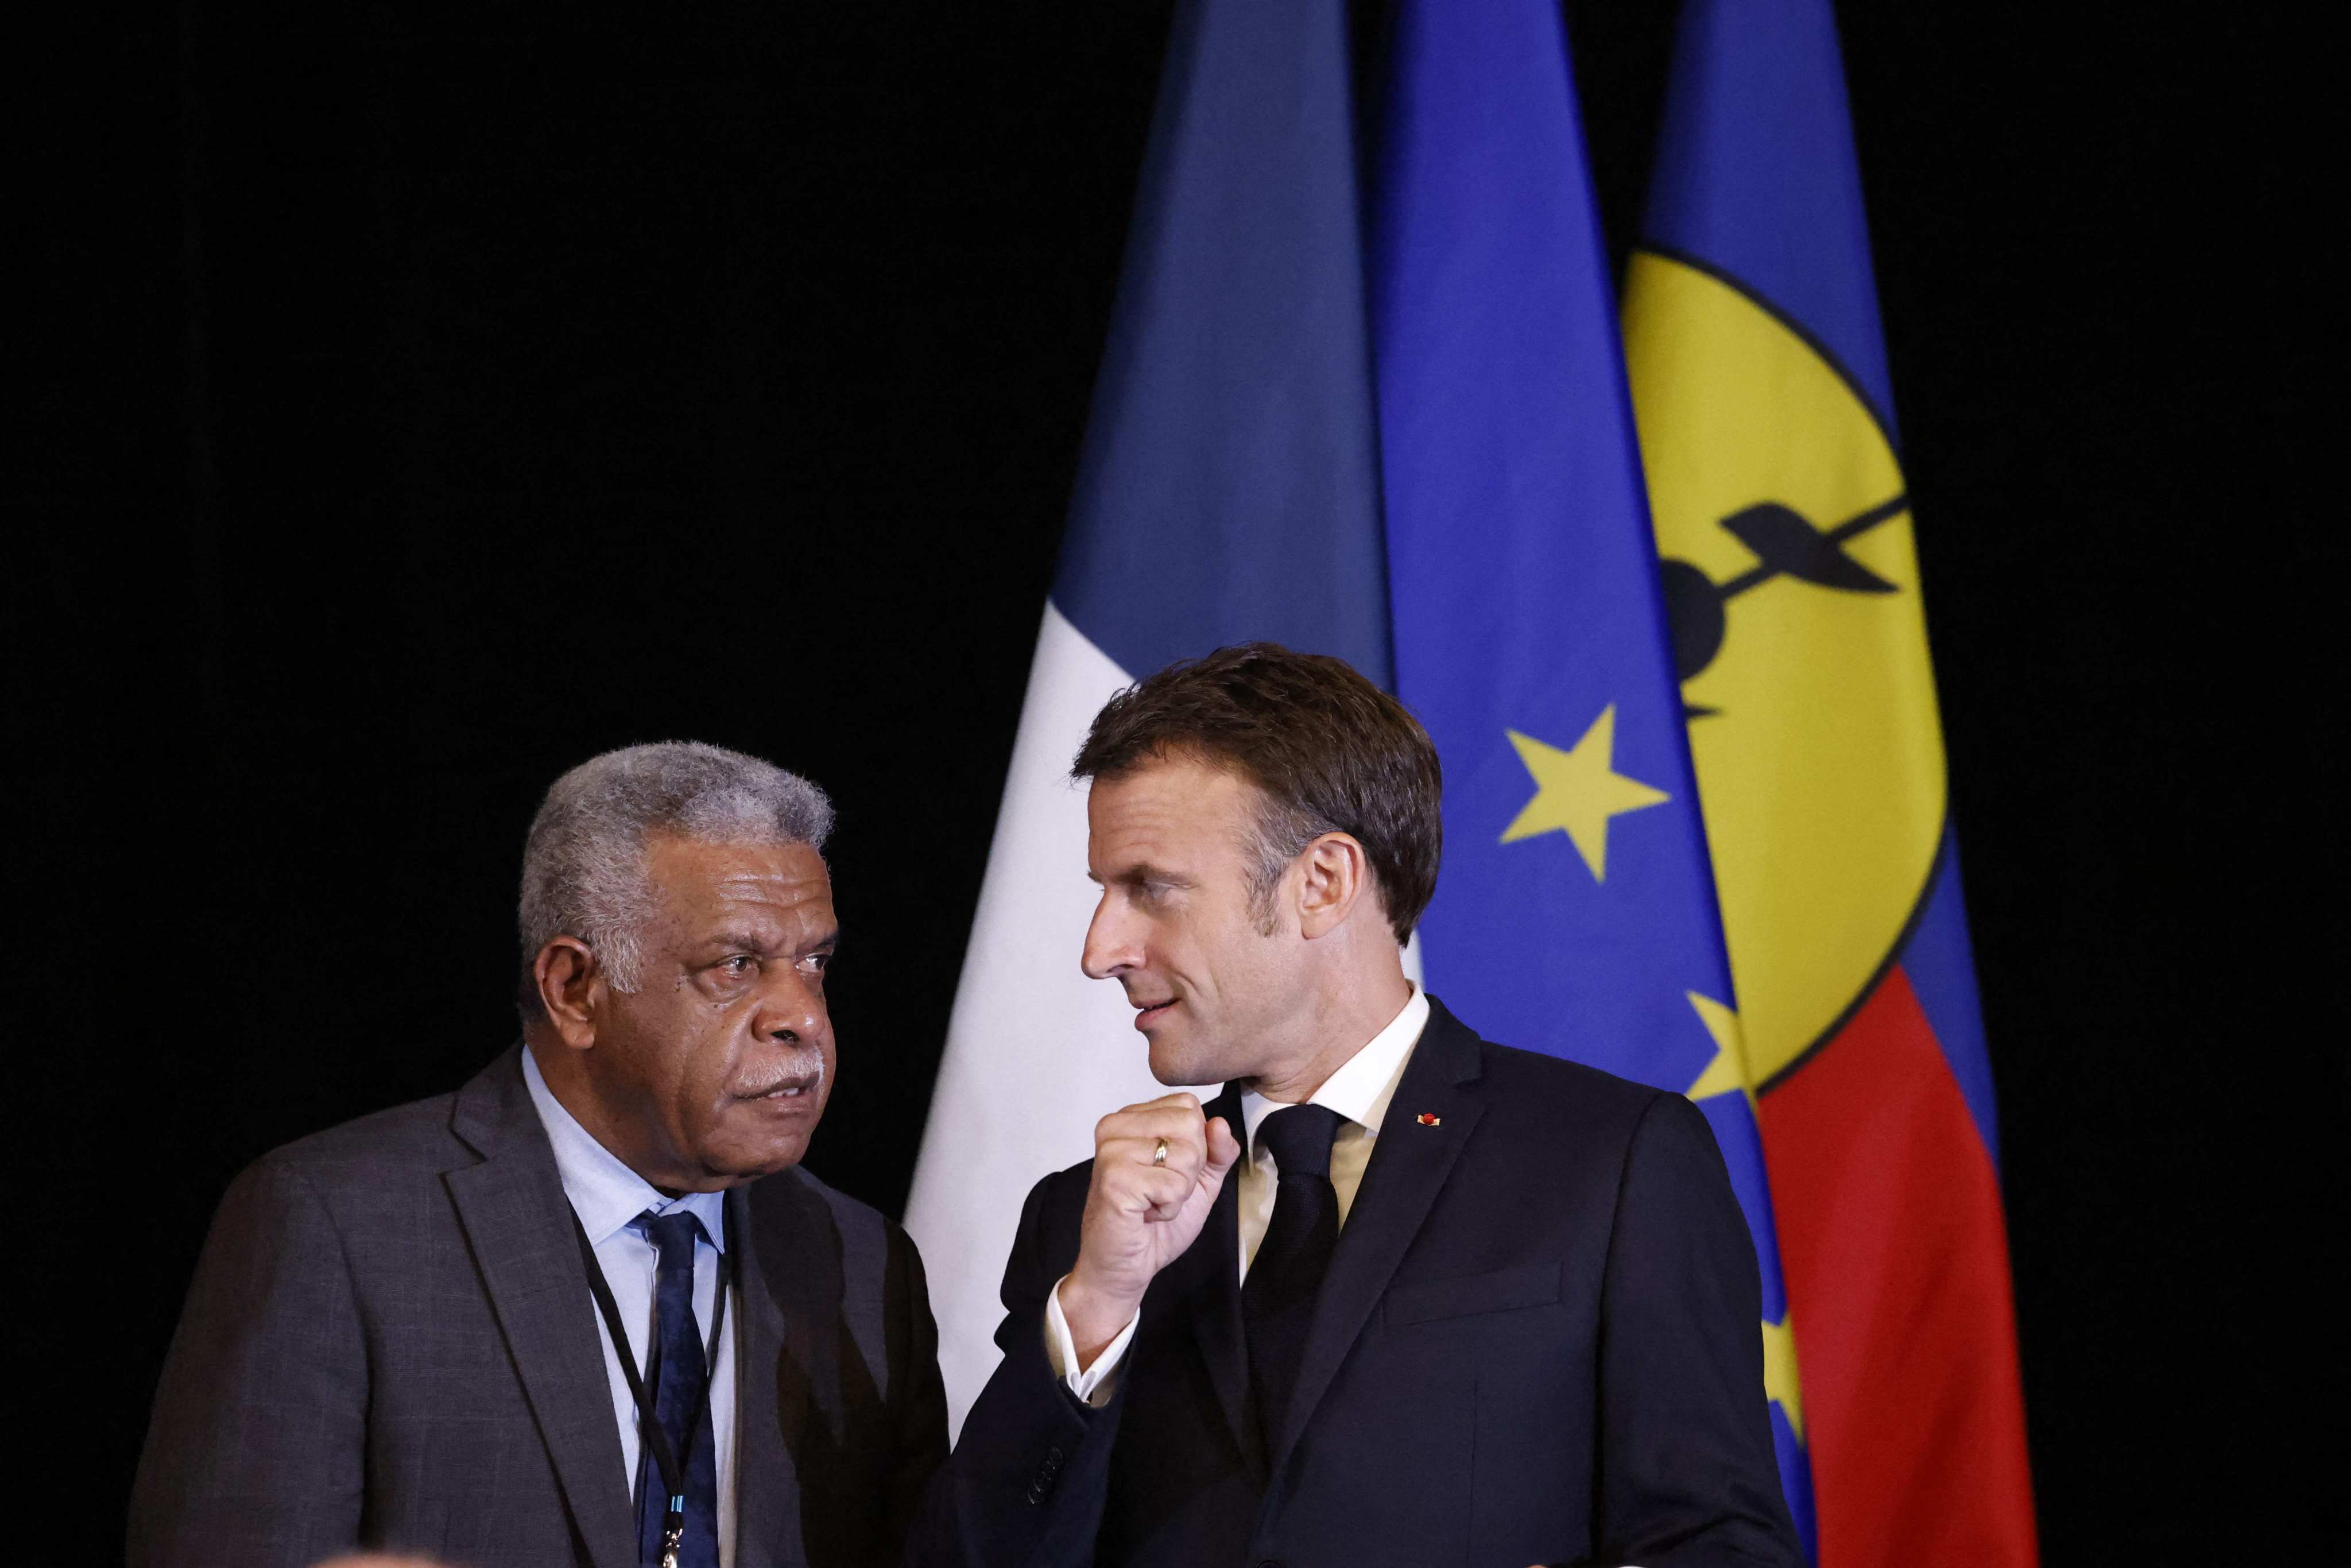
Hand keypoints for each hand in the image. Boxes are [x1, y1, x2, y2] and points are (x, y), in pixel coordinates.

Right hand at [1058, 1093, 1241, 1363]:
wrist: (1123, 1268)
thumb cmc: (1154, 1225)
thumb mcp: (1198, 1181)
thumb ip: (1217, 1151)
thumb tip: (1220, 1124)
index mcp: (1132, 1118)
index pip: (1189, 1106)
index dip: (1195, 1146)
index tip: (1167, 1172)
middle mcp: (1116, 1126)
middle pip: (1191, 1124)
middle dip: (1189, 1168)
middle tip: (1160, 1190)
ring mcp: (1112, 1150)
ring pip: (1186, 1153)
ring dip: (1178, 1190)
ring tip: (1152, 1202)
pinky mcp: (1115, 1179)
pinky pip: (1173, 1184)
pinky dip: (1168, 1207)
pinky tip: (1146, 1214)